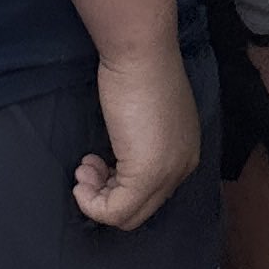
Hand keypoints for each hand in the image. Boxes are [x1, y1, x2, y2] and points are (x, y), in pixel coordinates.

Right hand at [76, 41, 202, 230]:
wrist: (141, 54)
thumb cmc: (139, 74)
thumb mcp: (145, 117)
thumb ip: (142, 142)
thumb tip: (119, 162)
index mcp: (185, 151)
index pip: (153, 192)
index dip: (118, 184)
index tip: (98, 163)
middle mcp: (183, 166)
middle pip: (142, 208)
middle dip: (106, 194)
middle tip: (86, 167)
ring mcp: (168, 173)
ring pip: (128, 215)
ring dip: (97, 198)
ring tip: (84, 167)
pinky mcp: (147, 174)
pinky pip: (115, 211)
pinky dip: (91, 203)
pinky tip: (82, 175)